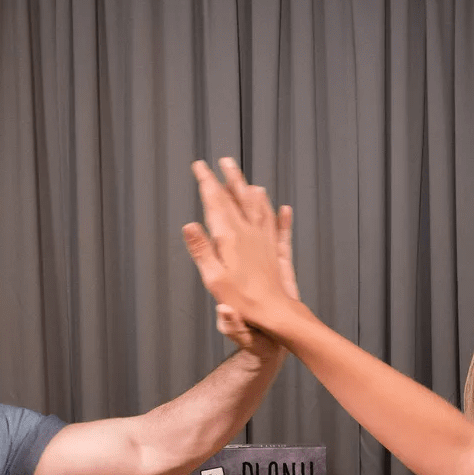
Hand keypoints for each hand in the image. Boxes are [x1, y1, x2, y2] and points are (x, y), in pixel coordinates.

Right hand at [183, 158, 298, 331]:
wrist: (275, 313)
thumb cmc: (243, 301)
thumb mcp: (214, 278)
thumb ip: (202, 250)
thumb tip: (189, 226)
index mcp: (230, 237)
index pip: (216, 202)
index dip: (207, 182)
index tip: (200, 166)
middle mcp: (249, 233)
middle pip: (238, 198)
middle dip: (228, 178)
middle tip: (223, 161)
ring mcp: (265, 241)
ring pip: (259, 208)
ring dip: (251, 191)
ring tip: (247, 180)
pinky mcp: (276, 253)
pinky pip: (280, 228)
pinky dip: (281, 216)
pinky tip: (284, 208)